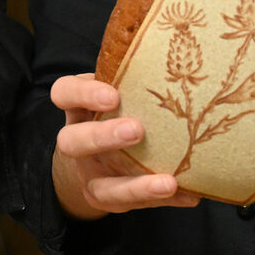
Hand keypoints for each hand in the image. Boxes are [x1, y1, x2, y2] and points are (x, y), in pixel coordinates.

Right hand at [50, 73, 199, 218]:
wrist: (93, 159)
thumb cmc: (116, 111)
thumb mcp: (115, 91)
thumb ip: (133, 79)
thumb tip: (175, 50)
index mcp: (78, 108)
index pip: (64, 93)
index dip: (83, 94)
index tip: (113, 96)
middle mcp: (77, 142)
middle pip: (72, 141)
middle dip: (103, 137)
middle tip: (136, 130)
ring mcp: (91, 175)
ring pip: (102, 187)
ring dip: (136, 186)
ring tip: (168, 183)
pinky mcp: (108, 199)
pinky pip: (134, 205)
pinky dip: (165, 201)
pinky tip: (190, 195)